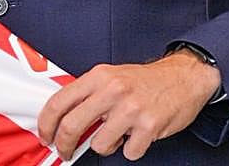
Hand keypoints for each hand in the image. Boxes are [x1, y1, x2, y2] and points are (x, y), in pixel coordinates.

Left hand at [38, 50, 220, 160]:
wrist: (183, 77)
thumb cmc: (144, 80)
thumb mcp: (110, 76)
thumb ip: (87, 94)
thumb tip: (62, 117)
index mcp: (98, 76)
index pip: (59, 101)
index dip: (46, 123)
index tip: (45, 135)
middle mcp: (112, 91)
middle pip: (72, 125)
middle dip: (64, 145)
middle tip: (65, 152)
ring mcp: (131, 109)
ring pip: (100, 145)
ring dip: (106, 146)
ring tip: (118, 134)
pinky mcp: (149, 126)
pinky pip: (129, 152)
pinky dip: (132, 149)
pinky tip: (137, 135)